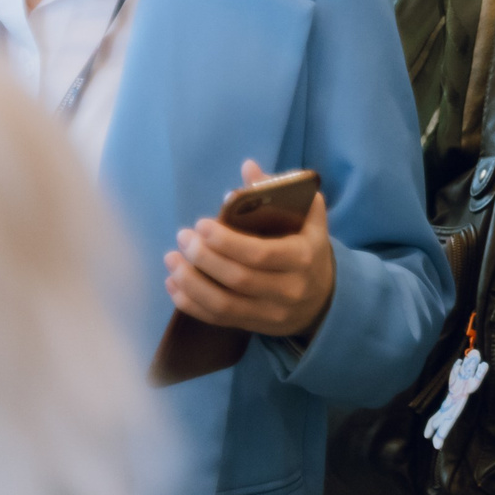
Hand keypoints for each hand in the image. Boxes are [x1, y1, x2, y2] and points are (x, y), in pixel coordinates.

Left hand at [165, 159, 337, 339]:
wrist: (323, 298)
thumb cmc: (308, 249)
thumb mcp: (308, 219)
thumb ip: (282, 191)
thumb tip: (248, 168)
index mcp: (303, 258)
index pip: (259, 254)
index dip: (225, 241)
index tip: (202, 224)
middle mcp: (288, 290)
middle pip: (237, 278)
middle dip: (203, 257)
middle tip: (183, 236)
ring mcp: (270, 313)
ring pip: (222, 303)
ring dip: (190, 282)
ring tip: (171, 259)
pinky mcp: (253, 326)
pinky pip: (216, 319)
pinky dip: (189, 302)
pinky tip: (173, 283)